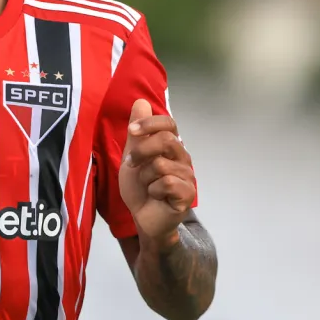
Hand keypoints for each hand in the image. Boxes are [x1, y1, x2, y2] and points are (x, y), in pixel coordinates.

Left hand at [118, 99, 195, 247]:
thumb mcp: (132, 156)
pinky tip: (155, 197)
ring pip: (161, 165)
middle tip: (131, 164)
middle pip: (165, 140)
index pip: (169, 123)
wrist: (142, 217)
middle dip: (141, 151)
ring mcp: (188, 175)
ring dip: (144, 177)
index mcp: (170, 146)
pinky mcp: (188, 193)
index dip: (150, 123)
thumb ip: (137, 133)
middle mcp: (182, 157)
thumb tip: (141, 101)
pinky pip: (166, 183)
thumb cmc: (139, 187)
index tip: (132, 131)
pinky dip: (153, 190)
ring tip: (146, 186)